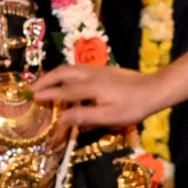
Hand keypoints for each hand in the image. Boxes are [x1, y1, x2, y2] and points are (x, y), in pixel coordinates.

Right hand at [31, 64, 163, 130]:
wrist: (155, 88)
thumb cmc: (134, 106)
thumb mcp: (109, 117)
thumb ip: (84, 117)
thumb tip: (62, 118)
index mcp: (91, 87)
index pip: (63, 92)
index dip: (46, 95)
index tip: (32, 99)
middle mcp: (90, 74)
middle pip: (62, 72)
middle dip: (45, 80)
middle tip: (32, 89)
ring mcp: (97, 70)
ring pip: (69, 68)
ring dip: (54, 75)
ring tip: (43, 84)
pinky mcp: (103, 71)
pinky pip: (77, 69)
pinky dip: (65, 74)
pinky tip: (65, 82)